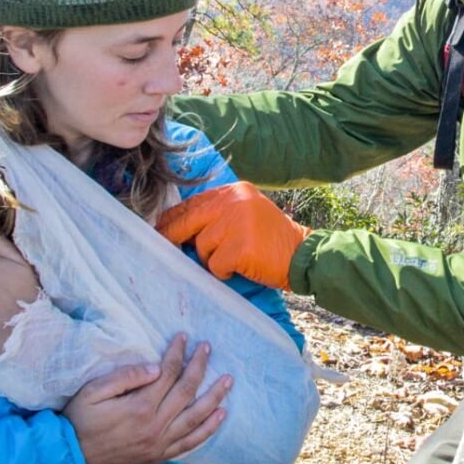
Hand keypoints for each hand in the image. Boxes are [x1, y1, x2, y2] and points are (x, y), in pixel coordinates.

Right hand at [65, 334, 231, 463]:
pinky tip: (220, 415)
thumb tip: (155, 367)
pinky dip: (208, 429)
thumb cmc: (79, 422)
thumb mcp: (92, 392)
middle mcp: (156, 426)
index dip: (178, 353)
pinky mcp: (160, 456)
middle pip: (187, 391)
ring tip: (228, 380)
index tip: (184, 337)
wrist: (71, 461)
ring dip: (215, 396)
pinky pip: (191, 443)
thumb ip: (124, 377)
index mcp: (140, 407)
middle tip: (208, 348)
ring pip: (196, 417)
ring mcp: (160, 443)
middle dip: (199, 366)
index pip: (168, 373)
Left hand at [157, 181, 310, 290]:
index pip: (193, 203)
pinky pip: (215, 265)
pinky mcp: (241, 247)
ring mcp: (238, 223)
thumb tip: (178, 226)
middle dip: (171, 235)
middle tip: (161, 247)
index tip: (159, 229)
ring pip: (202, 246)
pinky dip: (224, 272)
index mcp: (235, 191)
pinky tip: (241, 268)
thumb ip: (219, 214)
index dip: (173, 217)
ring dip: (212, 259)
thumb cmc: (273, 240)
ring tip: (234, 259)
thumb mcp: (247, 214)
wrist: (303, 255)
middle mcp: (235, 202)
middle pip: (189, 220)